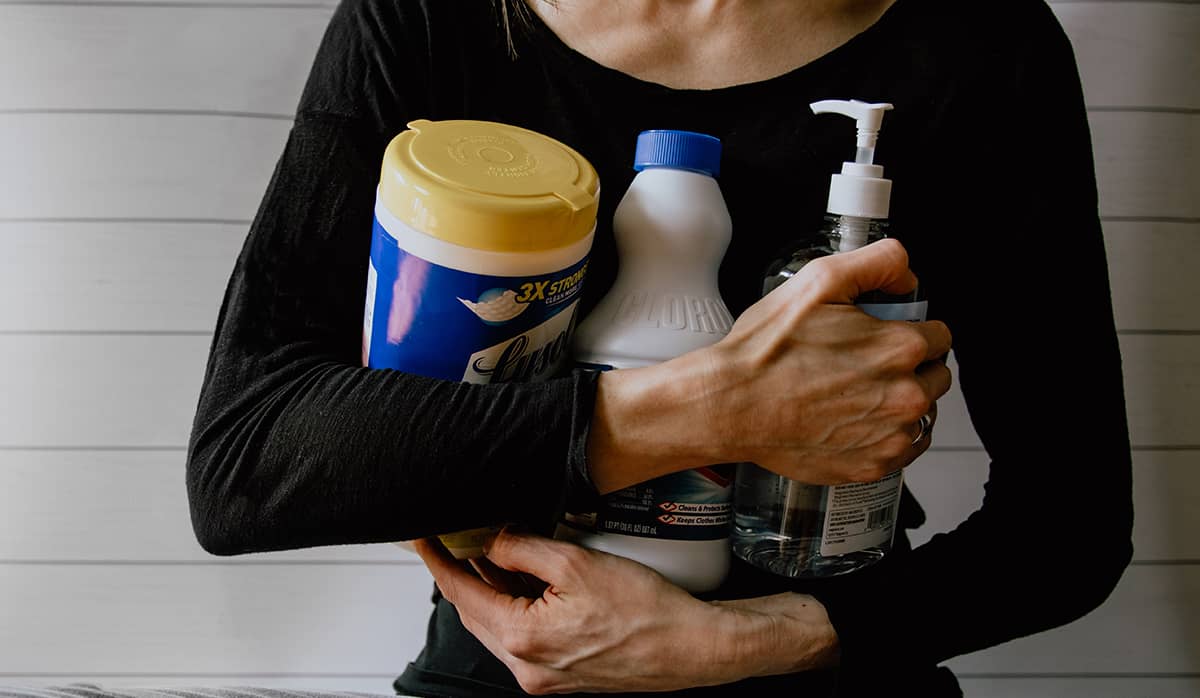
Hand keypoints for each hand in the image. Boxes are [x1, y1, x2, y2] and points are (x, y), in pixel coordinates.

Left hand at [413, 528, 837, 693]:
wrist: (692, 647)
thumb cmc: (647, 611)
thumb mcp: (576, 563)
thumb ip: (523, 550)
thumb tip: (491, 541)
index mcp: (522, 640)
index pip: (462, 593)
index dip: (438, 561)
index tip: (421, 539)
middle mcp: (526, 668)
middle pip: (475, 613)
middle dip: (463, 574)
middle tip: (454, 538)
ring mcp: (543, 677)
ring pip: (498, 626)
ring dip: (490, 591)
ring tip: (491, 553)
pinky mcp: (561, 677)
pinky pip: (523, 637)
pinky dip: (516, 608)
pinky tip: (525, 582)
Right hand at [587, 238, 951, 492]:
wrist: (730, 405)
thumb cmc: (766, 351)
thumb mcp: (819, 281)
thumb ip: (877, 262)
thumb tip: (907, 274)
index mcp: (900, 348)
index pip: (939, 335)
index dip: (909, 329)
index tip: (882, 335)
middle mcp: (905, 396)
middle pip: (935, 375)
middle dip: (908, 366)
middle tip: (862, 363)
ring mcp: (890, 436)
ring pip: (921, 414)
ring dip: (898, 401)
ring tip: (852, 393)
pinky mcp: (872, 466)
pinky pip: (901, 449)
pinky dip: (884, 436)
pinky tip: (851, 421)